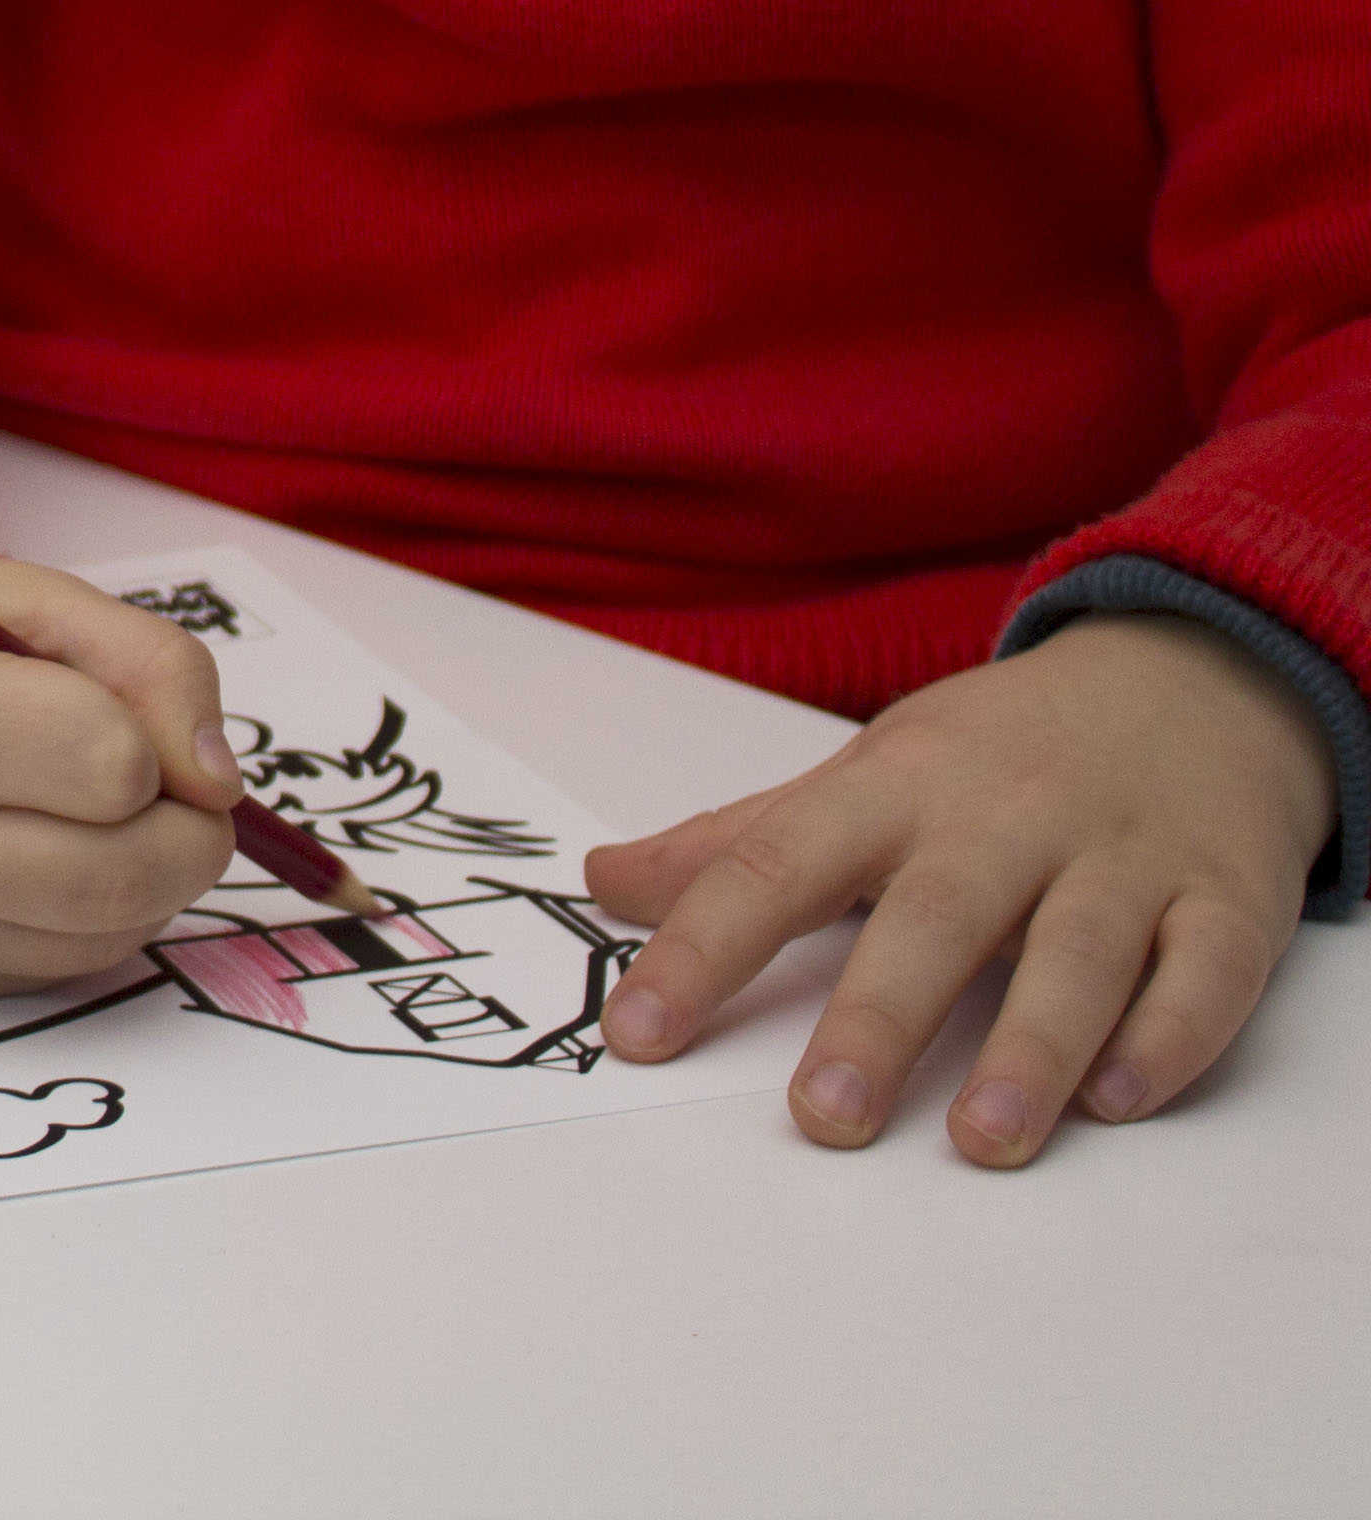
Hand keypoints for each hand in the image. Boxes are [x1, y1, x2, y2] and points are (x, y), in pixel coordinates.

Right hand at [0, 554, 246, 996]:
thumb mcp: (24, 600)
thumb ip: (148, 660)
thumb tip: (221, 780)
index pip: (106, 761)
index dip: (150, 738)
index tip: (125, 717)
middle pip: (125, 870)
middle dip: (190, 827)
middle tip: (168, 783)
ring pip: (112, 931)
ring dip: (153, 875)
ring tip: (102, 810)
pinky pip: (69, 967)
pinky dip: (99, 916)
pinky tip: (50, 855)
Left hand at [588, 614, 1336, 1165]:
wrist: (1180, 683)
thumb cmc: (990, 756)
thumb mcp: (860, 778)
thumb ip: (735, 842)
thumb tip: (601, 880)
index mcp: (891, 791)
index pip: (774, 864)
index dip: (701, 949)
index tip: (638, 1035)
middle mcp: (1000, 822)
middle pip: (932, 917)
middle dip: (876, 1019)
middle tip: (822, 1118)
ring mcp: (1117, 858)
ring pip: (1077, 954)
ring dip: (1028, 1049)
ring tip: (981, 1141)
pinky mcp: (1224, 899)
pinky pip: (1202, 969)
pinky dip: (1167, 1035)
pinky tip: (1121, 1099)